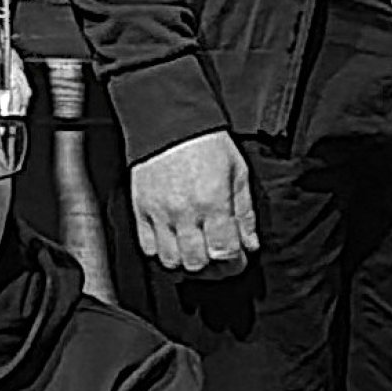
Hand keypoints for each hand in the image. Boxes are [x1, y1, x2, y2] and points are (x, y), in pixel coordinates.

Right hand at [130, 130, 258, 276]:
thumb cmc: (206, 142)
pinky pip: (147, 247)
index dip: (235, 264)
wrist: (171, 122)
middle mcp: (185, 211)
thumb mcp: (238, 173)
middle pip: (197, 263)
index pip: (225, 252)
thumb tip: (250, 244)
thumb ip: (245, 213)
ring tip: (197, 255)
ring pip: (171, 261)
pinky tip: (174, 245)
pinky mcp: (141, 210)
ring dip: (186, 264)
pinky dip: (161, 253)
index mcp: (213, 202)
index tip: (238, 260)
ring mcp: (160, 213)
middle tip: (219, 261)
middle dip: (212, 269)